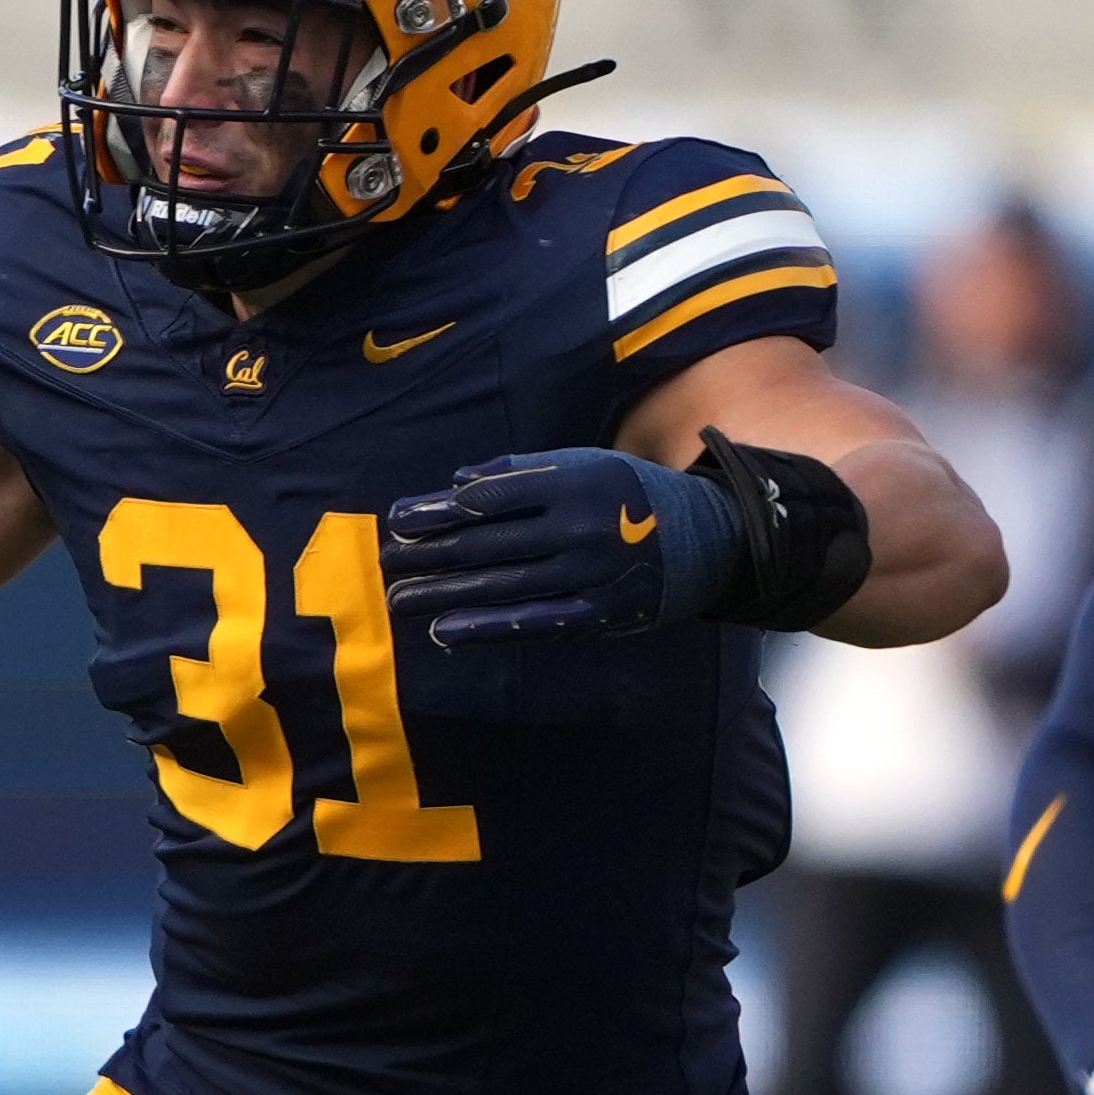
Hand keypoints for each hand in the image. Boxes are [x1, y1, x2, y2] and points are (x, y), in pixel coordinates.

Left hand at [381, 445, 733, 647]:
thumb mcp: (582, 464)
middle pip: (487, 543)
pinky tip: (444, 630)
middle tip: (388, 562)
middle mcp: (577, 527)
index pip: (490, 498)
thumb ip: (520, 471)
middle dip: (429, 554)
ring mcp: (587, 573)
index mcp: (570, 482)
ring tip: (400, 599)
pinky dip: (485, 628)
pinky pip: (532, 622)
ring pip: (501, 584)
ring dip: (443, 593)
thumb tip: (457, 484)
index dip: (439, 510)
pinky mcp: (597, 612)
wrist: (706, 537)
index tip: (399, 519)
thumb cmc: (627, 494)